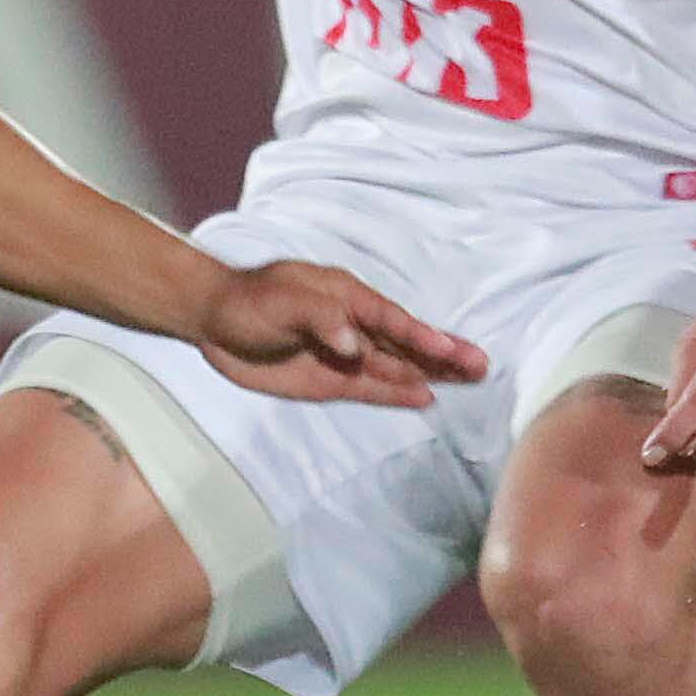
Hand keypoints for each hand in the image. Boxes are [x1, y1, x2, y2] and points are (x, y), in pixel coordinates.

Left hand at [194, 261, 488, 406]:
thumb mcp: (280, 302)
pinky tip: (425, 398)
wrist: (212, 319)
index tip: (452, 350)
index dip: (423, 337)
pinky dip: (396, 393)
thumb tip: (354, 345)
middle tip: (483, 366)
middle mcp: (353, 326)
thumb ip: (320, 319)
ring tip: (470, 380)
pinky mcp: (330, 379)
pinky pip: (370, 388)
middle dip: (443, 354)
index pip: (392, 321)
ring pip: (396, 365)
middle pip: (406, 343)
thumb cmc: (248, 301)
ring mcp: (344, 354)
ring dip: (430, 373)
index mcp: (346, 298)